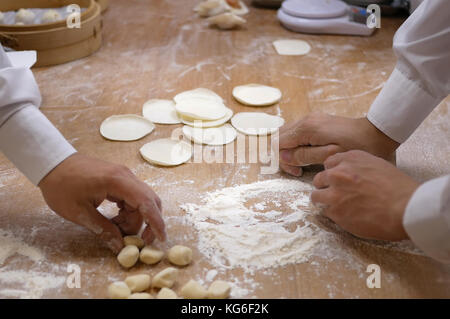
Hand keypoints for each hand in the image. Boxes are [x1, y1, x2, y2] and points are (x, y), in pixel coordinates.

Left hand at [38, 153, 165, 253]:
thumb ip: (103, 229)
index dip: (156, 221)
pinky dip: (129, 212)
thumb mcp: (79, 213)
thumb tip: (119, 246)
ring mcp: (124, 176)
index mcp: (118, 181)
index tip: (161, 238)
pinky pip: (133, 198)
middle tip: (139, 241)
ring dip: (134, 219)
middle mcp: (126, 176)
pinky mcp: (119, 179)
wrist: (53, 163)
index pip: (146, 202)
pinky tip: (115, 220)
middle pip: (149, 201)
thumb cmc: (62, 185)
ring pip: (141, 201)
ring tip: (117, 230)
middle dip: (148, 222)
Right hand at [278, 113, 399, 175]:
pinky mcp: (316, 121)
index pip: (278, 143)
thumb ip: (304, 155)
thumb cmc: (355, 147)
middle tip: (298, 169)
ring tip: (303, 163)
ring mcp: (310, 119)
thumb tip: (284, 157)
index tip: (297, 171)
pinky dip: (297, 144)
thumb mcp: (329, 156)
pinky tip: (309, 154)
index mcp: (306, 128)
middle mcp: (305, 120)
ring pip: (287, 134)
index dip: (282, 160)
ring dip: (289, 150)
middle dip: (283, 155)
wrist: (375, 133)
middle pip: (279, 137)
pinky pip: (297, 133)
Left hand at [312, 150, 418, 240]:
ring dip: (324, 201)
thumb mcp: (377, 165)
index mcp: (350, 159)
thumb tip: (349, 173)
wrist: (406, 207)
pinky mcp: (335, 212)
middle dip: (326, 187)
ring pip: (316, 196)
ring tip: (336, 207)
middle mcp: (338, 173)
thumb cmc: (398, 188)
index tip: (337, 180)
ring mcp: (334, 193)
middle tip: (335, 194)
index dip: (332, 173)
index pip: (328, 163)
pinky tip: (347, 216)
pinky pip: (326, 212)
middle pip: (319, 179)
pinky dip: (334, 215)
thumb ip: (358, 167)